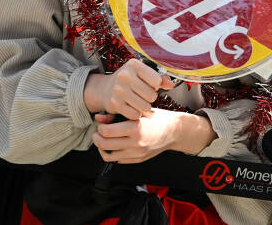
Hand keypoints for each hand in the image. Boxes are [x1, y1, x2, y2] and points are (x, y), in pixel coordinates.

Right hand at [83, 58, 173, 119]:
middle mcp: (124, 75)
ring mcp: (118, 90)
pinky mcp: (114, 104)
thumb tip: (170, 85)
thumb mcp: (143, 73)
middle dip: (150, 97)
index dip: (156, 85)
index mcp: (134, 65)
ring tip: (139, 101)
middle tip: (143, 95)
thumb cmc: (129, 80)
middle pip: (152, 95)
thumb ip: (159, 78)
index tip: (149, 84)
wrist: (105, 89)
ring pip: (145, 106)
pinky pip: (135, 114)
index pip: (157, 81)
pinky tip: (132, 107)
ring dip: (144, 107)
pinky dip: (136, 114)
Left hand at [92, 109, 217, 162]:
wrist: (175, 131)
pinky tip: (114, 146)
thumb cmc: (159, 119)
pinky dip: (112, 154)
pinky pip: (118, 160)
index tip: (101, 124)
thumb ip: (117, 114)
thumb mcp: (140, 111)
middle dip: (97, 138)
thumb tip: (98, 117)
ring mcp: (136, 153)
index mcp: (136, 128)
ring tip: (103, 140)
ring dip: (102, 148)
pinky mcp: (138, 160)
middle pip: (105, 144)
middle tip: (97, 133)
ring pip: (108, 155)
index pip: (107, 131)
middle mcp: (136, 142)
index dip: (100, 128)